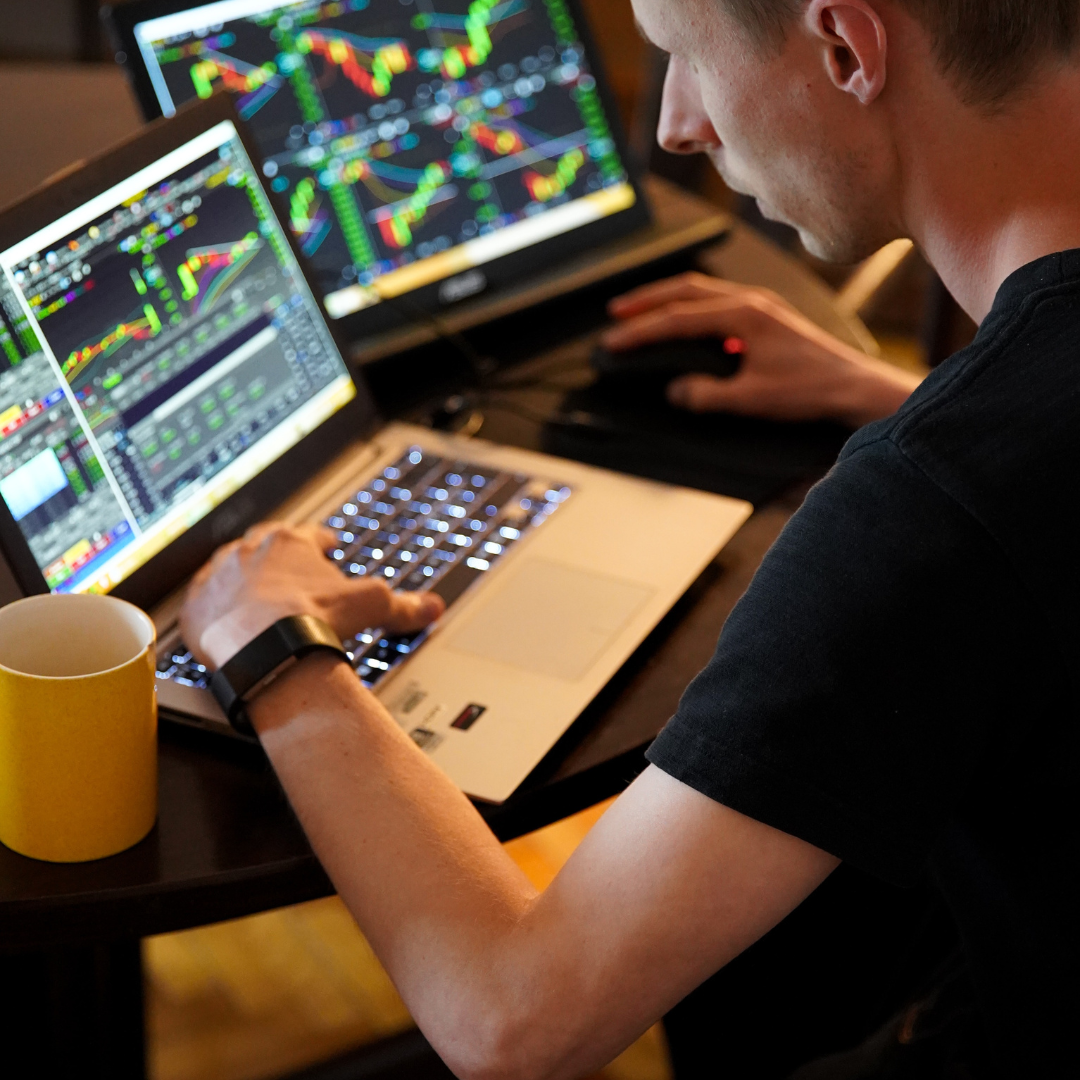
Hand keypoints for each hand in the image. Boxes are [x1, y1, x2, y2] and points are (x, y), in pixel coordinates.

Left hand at [181, 523, 443, 668]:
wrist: (264, 648)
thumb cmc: (313, 619)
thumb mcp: (371, 606)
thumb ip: (403, 605)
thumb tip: (432, 607)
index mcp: (289, 543)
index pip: (308, 535)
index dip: (320, 542)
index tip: (326, 546)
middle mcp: (248, 553)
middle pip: (264, 549)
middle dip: (277, 559)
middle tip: (288, 573)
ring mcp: (218, 579)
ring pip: (230, 572)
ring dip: (242, 582)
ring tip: (253, 599)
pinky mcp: (195, 608)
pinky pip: (203, 604)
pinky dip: (215, 612)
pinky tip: (223, 623)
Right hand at [603, 272, 920, 425]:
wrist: (854, 389)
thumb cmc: (812, 390)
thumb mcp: (752, 399)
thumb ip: (708, 395)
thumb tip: (676, 391)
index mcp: (744, 315)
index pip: (678, 318)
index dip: (641, 330)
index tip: (615, 341)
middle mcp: (752, 302)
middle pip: (686, 289)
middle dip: (647, 300)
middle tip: (616, 313)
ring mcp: (761, 306)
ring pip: (702, 292)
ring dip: (668, 299)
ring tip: (641, 311)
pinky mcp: (768, 319)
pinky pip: (719, 303)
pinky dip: (692, 308)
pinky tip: (684, 323)